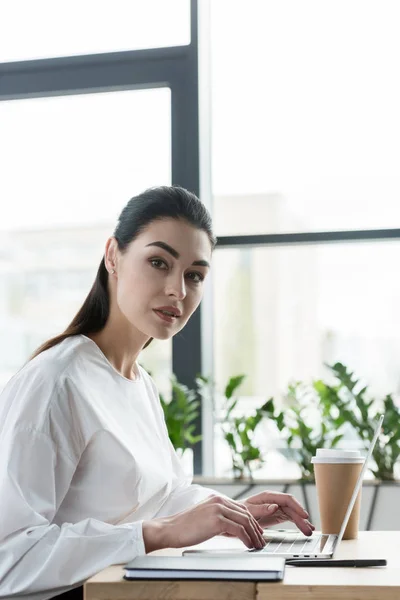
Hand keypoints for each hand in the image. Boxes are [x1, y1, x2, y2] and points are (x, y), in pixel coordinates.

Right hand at [142, 494, 266, 552]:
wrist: (170, 529)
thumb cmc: (185, 527)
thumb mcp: (205, 517)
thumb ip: (219, 518)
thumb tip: (234, 528)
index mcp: (216, 499)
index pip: (241, 508)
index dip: (252, 521)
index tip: (257, 532)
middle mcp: (219, 500)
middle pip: (245, 514)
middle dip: (256, 529)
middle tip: (261, 540)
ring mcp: (218, 509)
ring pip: (244, 521)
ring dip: (254, 535)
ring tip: (257, 545)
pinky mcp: (217, 520)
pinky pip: (238, 529)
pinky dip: (246, 538)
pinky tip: (248, 545)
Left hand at [242, 491, 314, 535]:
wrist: (236, 515)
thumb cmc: (240, 511)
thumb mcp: (248, 510)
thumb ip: (261, 508)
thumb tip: (275, 507)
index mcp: (268, 496)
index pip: (287, 499)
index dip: (297, 507)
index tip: (304, 515)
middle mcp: (274, 500)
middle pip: (292, 508)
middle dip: (301, 518)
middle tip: (308, 529)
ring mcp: (277, 507)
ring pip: (293, 513)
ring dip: (301, 522)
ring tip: (309, 531)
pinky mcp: (278, 514)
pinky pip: (290, 518)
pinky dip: (298, 523)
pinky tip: (305, 528)